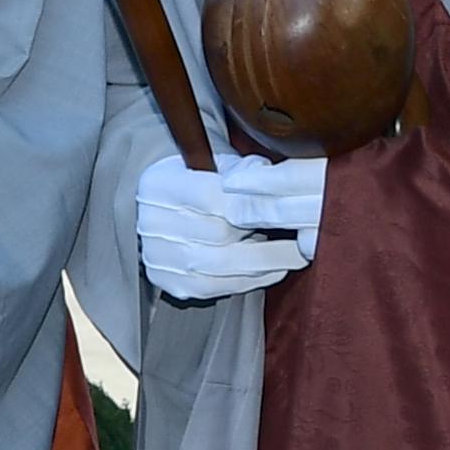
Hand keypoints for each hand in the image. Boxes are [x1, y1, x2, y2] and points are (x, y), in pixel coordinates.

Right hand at [136, 152, 326, 302]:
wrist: (168, 205)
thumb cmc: (200, 179)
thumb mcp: (218, 162)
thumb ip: (244, 170)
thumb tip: (273, 182)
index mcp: (159, 184)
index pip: (212, 197)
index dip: (255, 205)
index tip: (290, 209)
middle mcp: (150, 222)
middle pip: (219, 234)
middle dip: (263, 232)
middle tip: (299, 231)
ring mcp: (156, 255)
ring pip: (222, 265)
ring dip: (265, 260)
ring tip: (295, 252)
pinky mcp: (167, 281)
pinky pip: (216, 287)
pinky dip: (250, 280)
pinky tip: (274, 269)